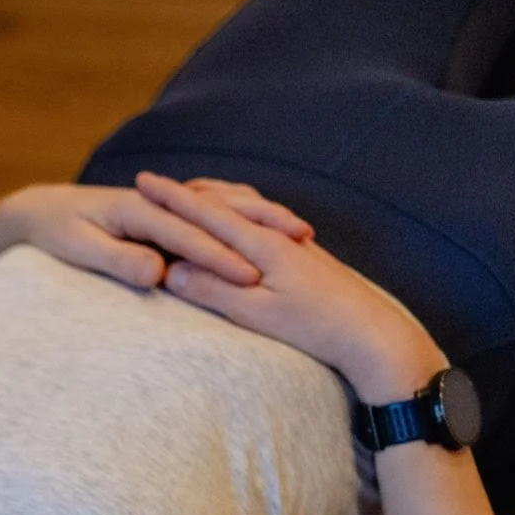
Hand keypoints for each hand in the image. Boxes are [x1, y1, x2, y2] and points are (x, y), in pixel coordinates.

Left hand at [0, 180, 311, 291]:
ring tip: (301, 241)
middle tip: (304, 252)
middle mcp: (158, 200)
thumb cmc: (56, 234)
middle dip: (260, 232)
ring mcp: (165, 203)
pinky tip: (270, 237)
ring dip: (261, 222)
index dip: (222, 257)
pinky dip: (245, 221)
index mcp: (138, 210)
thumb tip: (157, 273)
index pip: (190, 236)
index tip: (253, 278)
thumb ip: (119, 261)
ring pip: (225, 209)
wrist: (40, 213)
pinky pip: (217, 213)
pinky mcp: (167, 212)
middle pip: (219, 215)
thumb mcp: (81, 249)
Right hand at [134, 171, 445, 401]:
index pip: (204, 212)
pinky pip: (260, 221)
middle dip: (185, 192)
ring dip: (213, 198)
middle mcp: (276, 233)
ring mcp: (292, 242)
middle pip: (224, 201)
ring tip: (188, 195)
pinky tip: (238, 222)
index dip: (170, 197)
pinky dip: (238, 212)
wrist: (373, 333)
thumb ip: (211, 289)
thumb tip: (169, 270)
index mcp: (260, 244)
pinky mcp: (304, 255)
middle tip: (153, 184)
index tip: (141, 180)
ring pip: (246, 208)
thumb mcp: (255, 314)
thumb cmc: (315, 327)